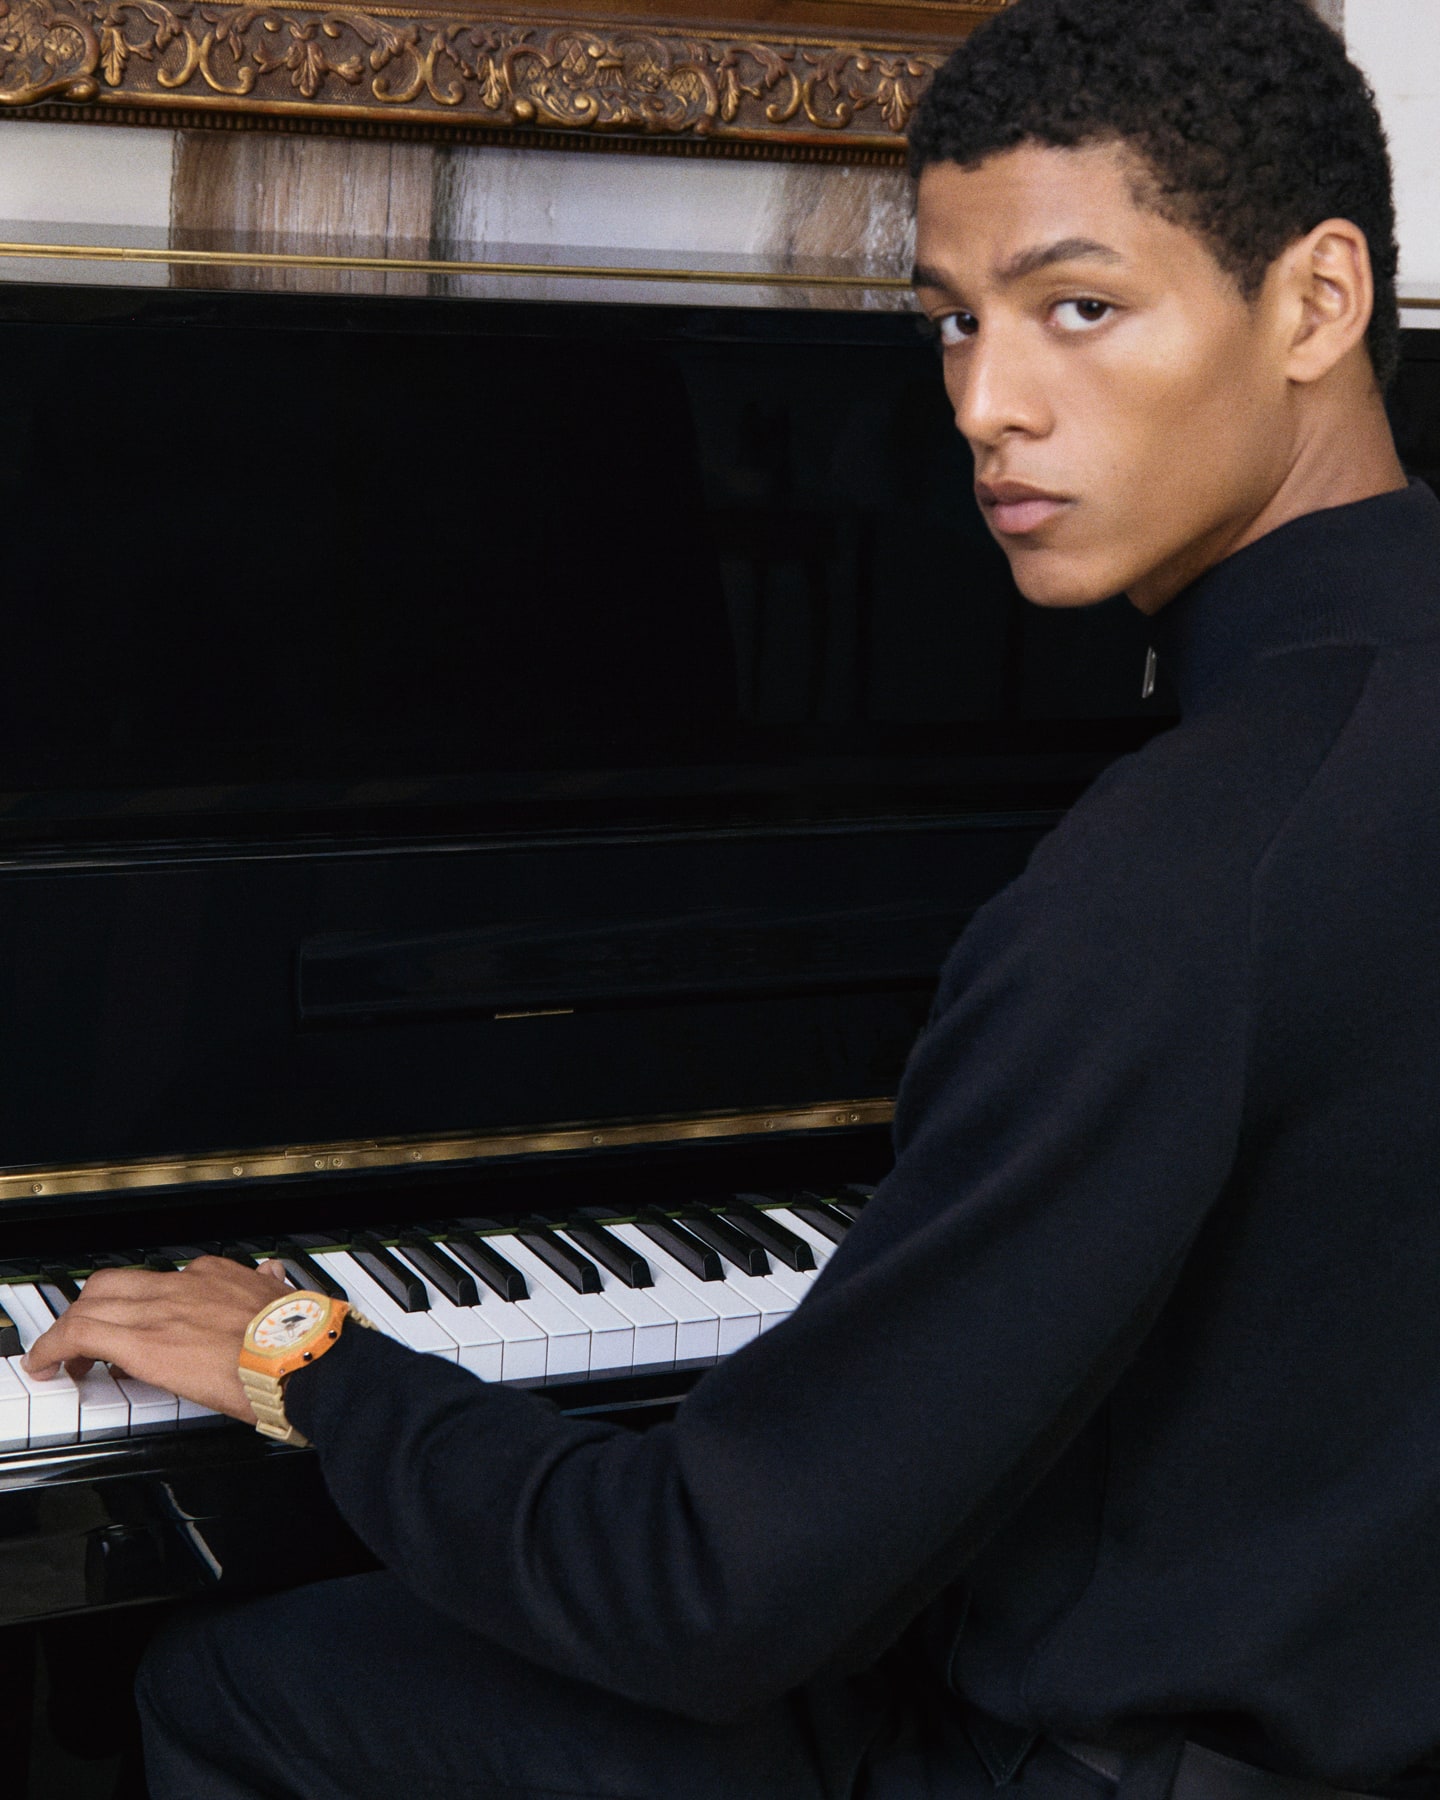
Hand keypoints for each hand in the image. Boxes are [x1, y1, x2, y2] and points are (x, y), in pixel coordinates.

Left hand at [22, 1256, 290, 1422]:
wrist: (299, 1356)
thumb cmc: (298, 1339)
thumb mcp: (283, 1299)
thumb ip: (269, 1285)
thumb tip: (273, 1274)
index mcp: (216, 1276)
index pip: (161, 1281)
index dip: (142, 1305)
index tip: (142, 1324)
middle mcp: (182, 1285)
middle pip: (113, 1284)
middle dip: (92, 1309)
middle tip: (87, 1341)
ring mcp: (159, 1311)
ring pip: (90, 1304)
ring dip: (70, 1332)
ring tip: (64, 1358)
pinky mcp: (141, 1342)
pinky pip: (79, 1333)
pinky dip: (53, 1347)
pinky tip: (47, 1364)